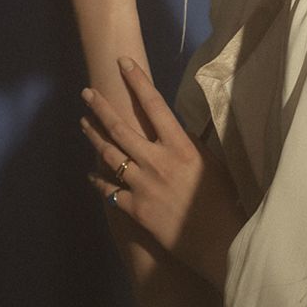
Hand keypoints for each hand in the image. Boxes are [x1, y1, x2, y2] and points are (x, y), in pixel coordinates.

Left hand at [81, 59, 245, 289]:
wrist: (218, 242)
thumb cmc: (223, 200)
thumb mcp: (214, 163)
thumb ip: (193, 144)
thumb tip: (181, 128)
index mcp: (180, 146)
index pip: (154, 105)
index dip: (137, 82)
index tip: (123, 64)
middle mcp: (156, 161)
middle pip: (121, 128)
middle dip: (101, 107)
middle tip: (87, 92)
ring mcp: (142, 185)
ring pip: (109, 156)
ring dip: (94, 137)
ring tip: (83, 124)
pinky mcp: (134, 209)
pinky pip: (109, 190)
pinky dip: (98, 181)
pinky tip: (90, 175)